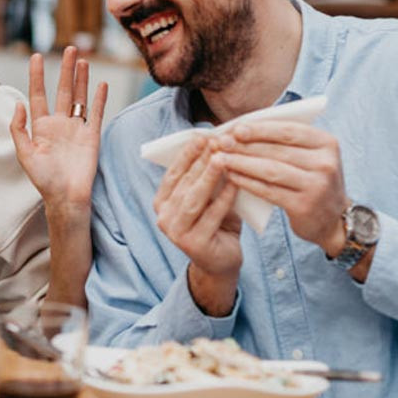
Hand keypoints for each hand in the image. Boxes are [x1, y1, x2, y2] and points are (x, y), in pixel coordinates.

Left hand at [9, 46, 108, 211]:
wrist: (66, 197)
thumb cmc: (43, 180)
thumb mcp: (24, 154)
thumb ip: (19, 129)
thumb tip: (18, 104)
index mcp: (41, 127)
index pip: (38, 95)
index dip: (37, 76)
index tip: (36, 57)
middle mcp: (60, 124)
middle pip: (63, 90)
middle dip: (66, 69)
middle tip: (69, 49)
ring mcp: (77, 129)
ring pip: (80, 97)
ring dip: (82, 78)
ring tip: (83, 60)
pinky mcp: (92, 136)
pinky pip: (96, 113)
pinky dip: (99, 98)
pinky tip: (101, 84)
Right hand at [153, 138, 242, 314]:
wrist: (221, 262)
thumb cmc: (216, 224)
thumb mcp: (208, 198)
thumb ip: (206, 178)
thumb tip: (217, 143)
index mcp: (162, 203)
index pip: (173, 173)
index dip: (186, 154)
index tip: (201, 135)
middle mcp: (164, 217)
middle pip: (184, 184)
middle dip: (200, 161)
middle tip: (216, 141)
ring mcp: (176, 233)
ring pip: (194, 199)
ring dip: (208, 177)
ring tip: (222, 158)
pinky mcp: (194, 244)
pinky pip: (211, 216)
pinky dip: (224, 198)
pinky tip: (235, 183)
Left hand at [218, 121, 348, 254]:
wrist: (332, 219)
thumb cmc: (312, 180)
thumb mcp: (310, 156)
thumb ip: (285, 141)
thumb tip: (242, 128)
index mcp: (327, 143)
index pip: (288, 131)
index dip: (260, 129)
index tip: (236, 128)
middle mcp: (325, 163)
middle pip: (276, 150)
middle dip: (244, 145)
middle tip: (220, 142)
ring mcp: (316, 186)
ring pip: (270, 170)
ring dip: (241, 163)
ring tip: (220, 159)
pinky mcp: (303, 206)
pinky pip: (268, 190)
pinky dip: (247, 182)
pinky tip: (231, 176)